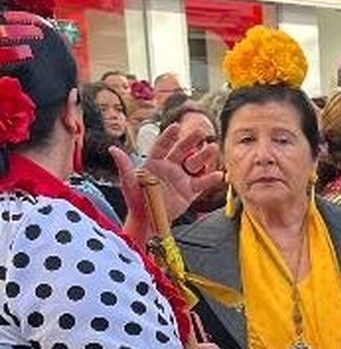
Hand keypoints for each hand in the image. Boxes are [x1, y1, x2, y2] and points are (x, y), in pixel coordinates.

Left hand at [113, 128, 223, 246]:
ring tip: (213, 148)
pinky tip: (219, 175)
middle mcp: (169, 168)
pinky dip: (211, 179)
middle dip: (191, 141)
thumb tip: (112, 149)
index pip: (162, 146)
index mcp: (154, 163)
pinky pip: (202, 183)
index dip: (169, 137)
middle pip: (182, 151)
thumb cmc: (137, 202)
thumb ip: (124, 166)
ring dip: (204, 156)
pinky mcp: (189, 191)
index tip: (176, 127)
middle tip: (201, 132)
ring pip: (195, 164)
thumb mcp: (129, 184)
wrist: (149, 221)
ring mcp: (181, 178)